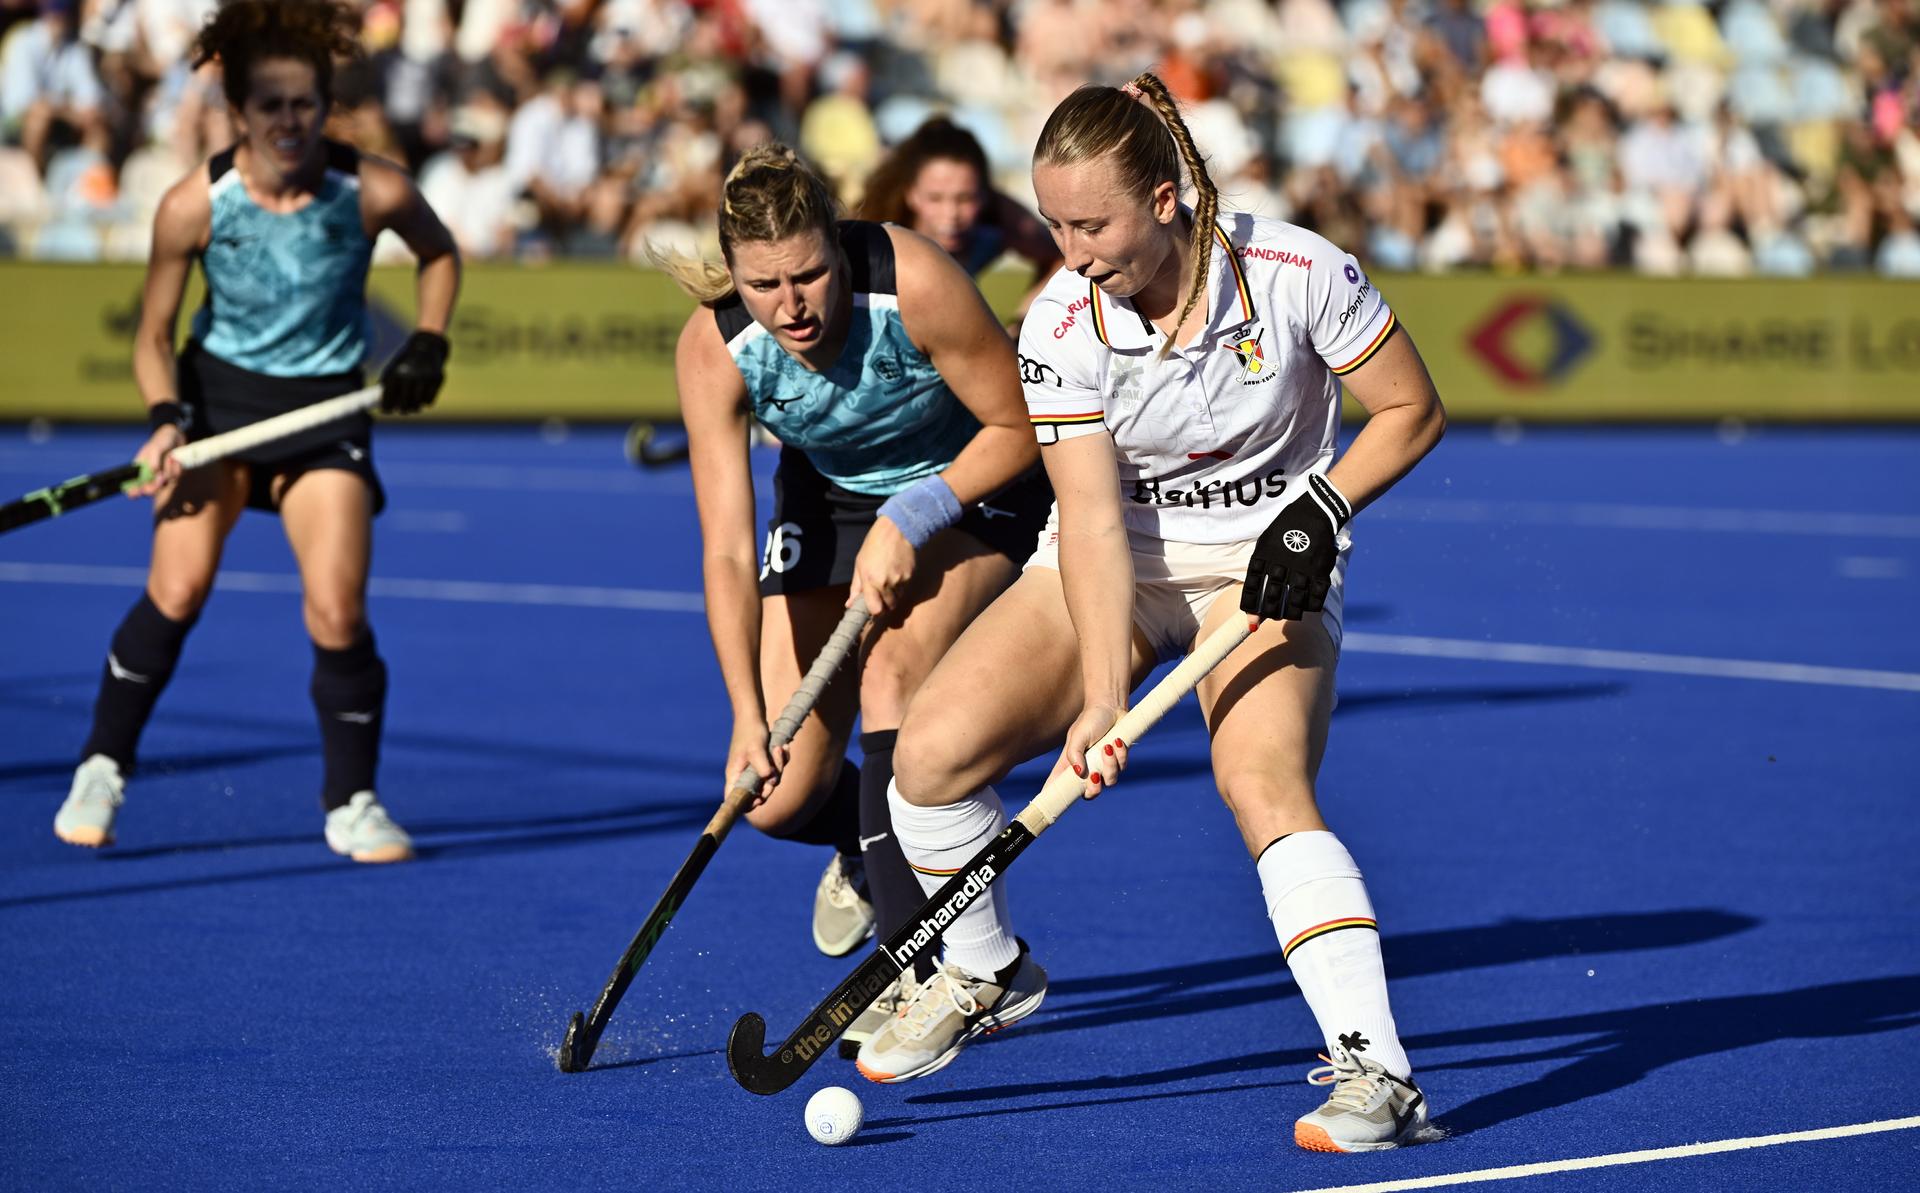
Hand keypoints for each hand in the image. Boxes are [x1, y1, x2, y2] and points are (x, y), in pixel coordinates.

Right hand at [127, 424, 185, 497]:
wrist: (176, 437)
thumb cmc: (161, 441)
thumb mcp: (154, 447)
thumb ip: (153, 459)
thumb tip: (153, 471)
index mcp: (139, 470)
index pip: (132, 486)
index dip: (132, 492)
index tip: (136, 493)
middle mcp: (149, 476)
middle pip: (149, 491)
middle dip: (155, 486)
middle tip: (161, 476)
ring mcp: (162, 477)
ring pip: (165, 484)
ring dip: (168, 470)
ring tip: (170, 457)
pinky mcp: (173, 476)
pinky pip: (176, 478)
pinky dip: (177, 468)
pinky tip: (176, 459)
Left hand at [378, 330, 449, 414]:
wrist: (426, 348)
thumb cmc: (406, 361)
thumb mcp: (393, 368)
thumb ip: (385, 384)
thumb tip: (378, 401)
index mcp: (396, 374)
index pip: (389, 397)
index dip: (386, 407)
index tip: (387, 411)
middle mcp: (410, 376)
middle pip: (404, 404)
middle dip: (402, 410)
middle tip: (402, 411)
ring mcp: (424, 379)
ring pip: (417, 404)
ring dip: (415, 408)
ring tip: (413, 407)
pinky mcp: (436, 380)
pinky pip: (429, 400)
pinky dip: (426, 402)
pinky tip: (423, 400)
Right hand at [726, 720, 789, 806]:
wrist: (753, 714)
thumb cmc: (750, 731)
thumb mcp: (756, 749)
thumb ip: (762, 767)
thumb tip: (771, 781)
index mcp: (735, 774)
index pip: (734, 798)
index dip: (746, 804)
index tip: (759, 800)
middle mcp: (743, 774)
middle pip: (759, 791)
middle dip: (771, 781)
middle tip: (775, 769)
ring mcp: (754, 768)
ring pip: (771, 779)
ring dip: (779, 765)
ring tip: (779, 749)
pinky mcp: (763, 762)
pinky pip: (776, 768)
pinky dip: (782, 759)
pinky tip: (784, 747)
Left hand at [849, 515, 915, 615]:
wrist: (897, 530)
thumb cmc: (874, 545)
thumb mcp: (860, 564)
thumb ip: (856, 587)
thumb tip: (849, 604)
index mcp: (870, 580)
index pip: (875, 609)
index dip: (875, 612)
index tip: (873, 608)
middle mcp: (886, 583)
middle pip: (889, 607)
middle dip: (884, 605)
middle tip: (880, 596)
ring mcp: (900, 580)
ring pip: (897, 599)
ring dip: (893, 596)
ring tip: (888, 581)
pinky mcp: (910, 576)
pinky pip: (904, 589)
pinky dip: (900, 587)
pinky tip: (896, 573)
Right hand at [1060, 700, 1127, 798]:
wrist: (1112, 706)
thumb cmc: (1091, 719)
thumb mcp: (1078, 735)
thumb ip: (1075, 753)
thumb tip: (1079, 772)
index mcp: (1071, 764)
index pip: (1058, 784)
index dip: (1052, 796)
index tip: (1046, 804)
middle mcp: (1087, 768)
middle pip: (1088, 793)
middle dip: (1093, 790)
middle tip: (1095, 778)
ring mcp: (1103, 766)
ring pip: (1109, 781)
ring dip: (1109, 765)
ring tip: (1107, 747)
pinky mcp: (1118, 760)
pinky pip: (1122, 767)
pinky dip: (1120, 755)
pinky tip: (1117, 741)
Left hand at [1241, 473, 1350, 623]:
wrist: (1315, 511)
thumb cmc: (1285, 528)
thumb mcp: (1266, 541)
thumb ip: (1259, 565)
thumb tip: (1254, 593)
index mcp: (1265, 554)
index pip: (1253, 585)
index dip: (1251, 605)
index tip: (1249, 618)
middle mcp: (1283, 562)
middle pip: (1273, 595)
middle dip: (1269, 612)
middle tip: (1269, 619)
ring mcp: (1303, 566)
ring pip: (1295, 599)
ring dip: (1290, 613)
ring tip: (1287, 617)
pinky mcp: (1321, 568)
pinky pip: (1317, 595)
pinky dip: (1312, 605)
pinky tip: (1307, 609)